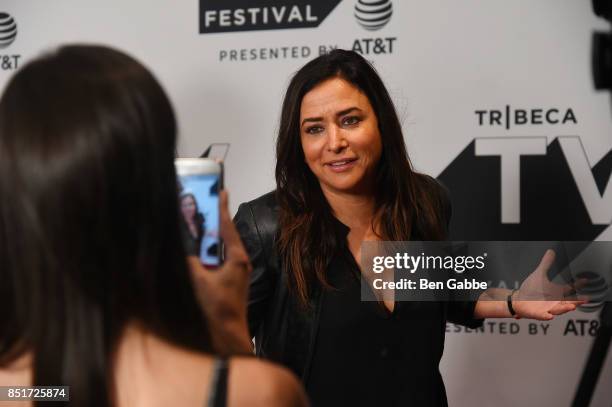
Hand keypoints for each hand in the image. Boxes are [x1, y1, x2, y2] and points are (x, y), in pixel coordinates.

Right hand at [188, 190, 252, 354]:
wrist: (228, 336)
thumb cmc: (218, 311)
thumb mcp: (198, 281)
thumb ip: (189, 261)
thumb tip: (181, 248)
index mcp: (236, 258)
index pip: (227, 225)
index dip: (222, 206)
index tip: (220, 189)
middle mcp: (238, 262)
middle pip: (221, 235)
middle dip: (209, 221)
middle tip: (198, 205)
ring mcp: (234, 272)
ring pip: (216, 249)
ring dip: (204, 240)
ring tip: (190, 227)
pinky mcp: (227, 281)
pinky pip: (214, 262)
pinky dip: (204, 255)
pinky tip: (192, 254)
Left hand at [512, 249, 586, 319]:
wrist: (518, 300)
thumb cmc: (531, 290)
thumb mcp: (539, 275)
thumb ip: (546, 264)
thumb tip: (551, 252)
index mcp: (556, 293)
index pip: (569, 288)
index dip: (577, 284)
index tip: (585, 280)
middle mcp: (554, 302)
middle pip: (568, 302)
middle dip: (576, 302)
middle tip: (585, 300)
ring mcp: (546, 308)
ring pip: (557, 310)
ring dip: (564, 309)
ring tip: (571, 307)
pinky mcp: (537, 313)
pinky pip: (542, 315)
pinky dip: (545, 316)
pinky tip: (549, 316)